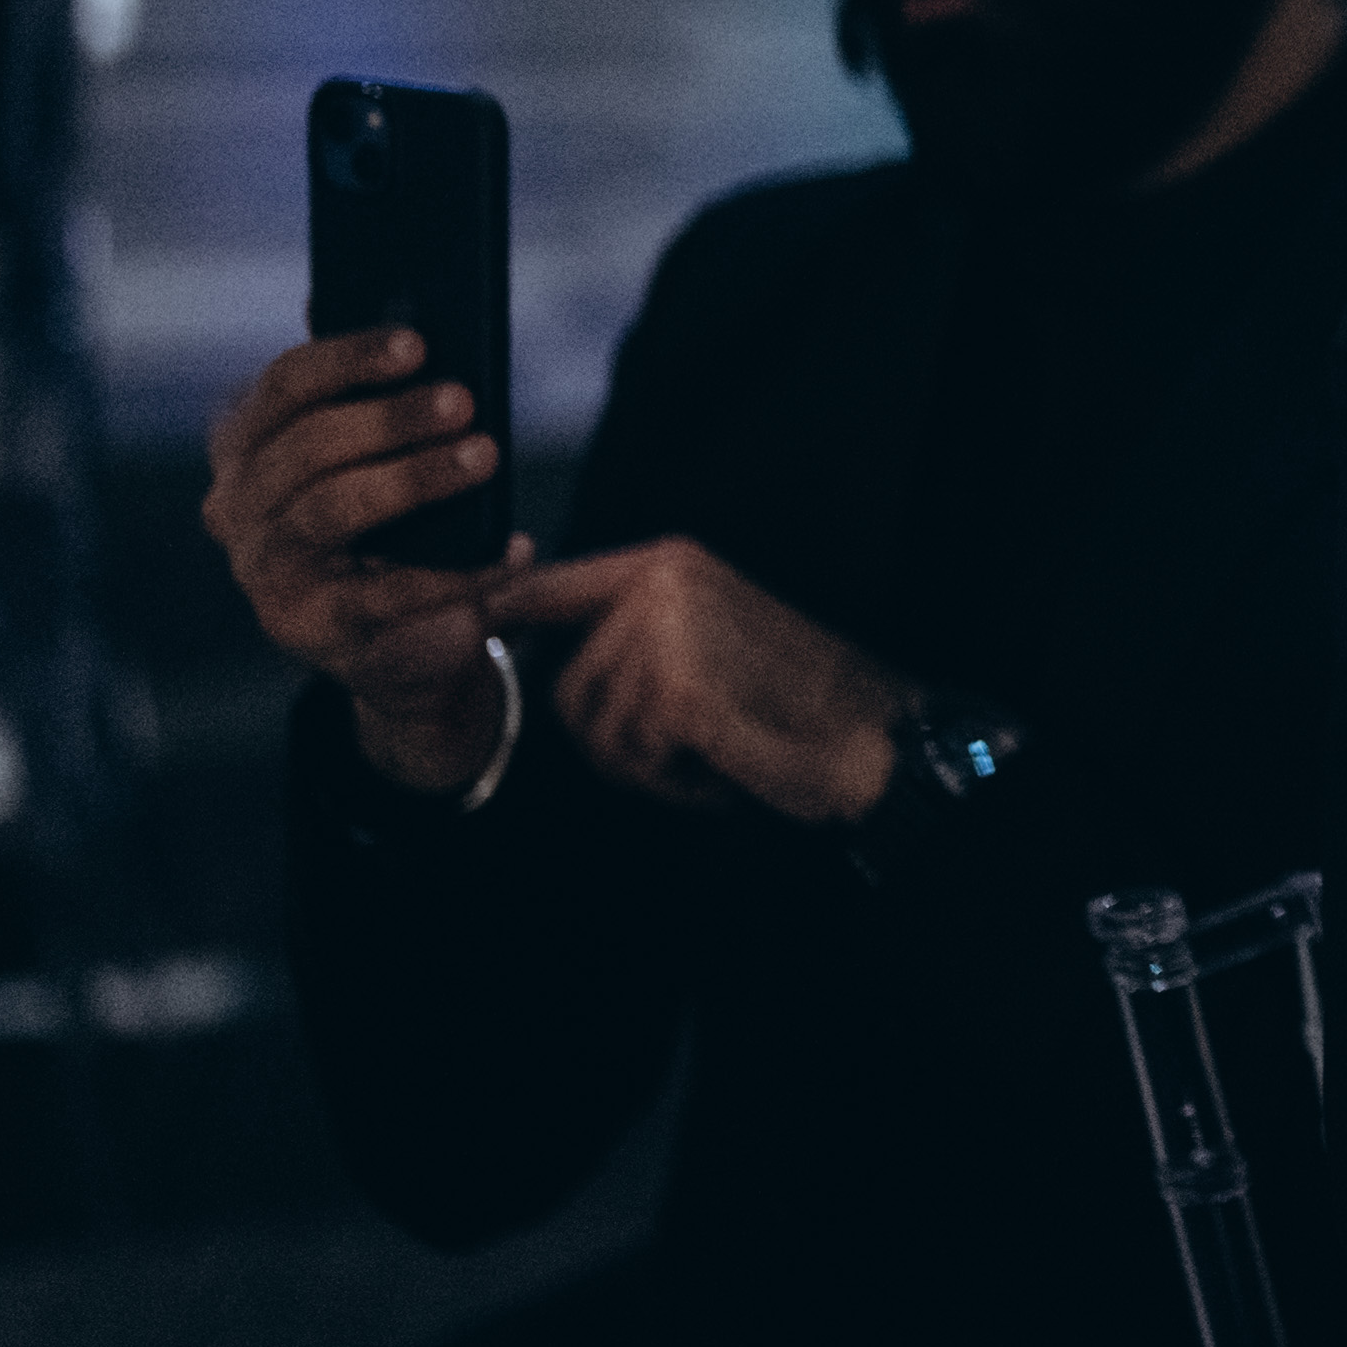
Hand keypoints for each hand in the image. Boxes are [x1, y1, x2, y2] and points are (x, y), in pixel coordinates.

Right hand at [204, 329, 529, 791]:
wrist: (399, 638)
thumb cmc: (390, 521)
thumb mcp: (375, 451)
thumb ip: (369, 386)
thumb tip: (371, 290)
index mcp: (244, 446)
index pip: (280, 388)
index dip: (347, 359)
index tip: (417, 344)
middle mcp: (237, 507)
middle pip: (306, 446)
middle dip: (389, 418)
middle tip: (463, 401)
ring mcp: (267, 570)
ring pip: (334, 509)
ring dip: (415, 478)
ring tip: (484, 455)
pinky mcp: (312, 626)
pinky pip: (387, 592)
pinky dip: (458, 570)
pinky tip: (512, 548)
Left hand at [485, 538, 911, 824]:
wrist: (869, 736)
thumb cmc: (796, 698)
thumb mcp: (709, 633)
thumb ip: (633, 625)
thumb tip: (536, 632)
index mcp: (668, 563)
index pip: (549, 585)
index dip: (499, 615)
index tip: (476, 634)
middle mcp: (662, 586)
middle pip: (566, 684)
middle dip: (610, 737)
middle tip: (683, 747)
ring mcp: (668, 634)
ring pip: (595, 729)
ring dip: (644, 764)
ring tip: (710, 752)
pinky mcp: (677, 691)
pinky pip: (628, 758)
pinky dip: (669, 782)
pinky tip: (720, 768)